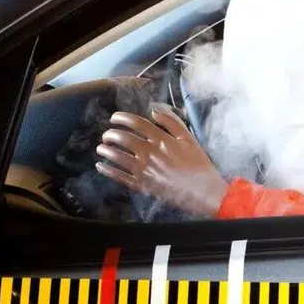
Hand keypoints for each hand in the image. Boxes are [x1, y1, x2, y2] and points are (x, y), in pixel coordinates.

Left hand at [95, 107, 229, 217]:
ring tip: (101, 148)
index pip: (137, 123)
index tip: (115, 118)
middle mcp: (150, 152)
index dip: (122, 118)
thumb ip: (172, 123)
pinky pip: (120, 177)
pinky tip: (100, 166)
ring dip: (106, 150)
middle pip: (123, 138)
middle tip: (107, 134)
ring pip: (118, 156)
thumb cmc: (198, 164)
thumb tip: (153, 112)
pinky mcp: (142, 185)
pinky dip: (108, 170)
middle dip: (110, 134)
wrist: (203, 191)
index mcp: (162, 139)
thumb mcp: (189, 139)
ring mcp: (144, 170)